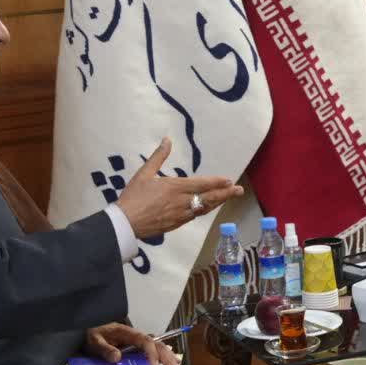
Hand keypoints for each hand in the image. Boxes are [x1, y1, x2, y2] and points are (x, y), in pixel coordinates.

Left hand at [84, 322, 181, 364]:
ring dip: (168, 357)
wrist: (88, 331)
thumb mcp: (94, 342)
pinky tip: (169, 363)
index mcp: (127, 333)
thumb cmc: (91, 335)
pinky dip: (162, 357)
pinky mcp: (135, 348)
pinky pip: (152, 351)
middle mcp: (135, 337)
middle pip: (156, 344)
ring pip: (157, 347)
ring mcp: (136, 343)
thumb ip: (104, 349)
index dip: (152, 353)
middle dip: (167, 356)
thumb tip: (117, 357)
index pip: (145, 341)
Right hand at [115, 138, 243, 238]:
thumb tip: (167, 140)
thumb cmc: (134, 196)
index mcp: (175, 187)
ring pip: (204, 208)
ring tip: (227, 197)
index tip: (229, 180)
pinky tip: (207, 207)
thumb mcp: (144, 173)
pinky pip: (195, 216)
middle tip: (239, 191)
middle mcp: (182, 201)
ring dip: (217, 202)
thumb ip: (158, 156)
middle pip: (209, 198)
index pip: (202, 184)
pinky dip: (204, 210)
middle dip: (226, 194)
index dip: (217, 182)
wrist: (126, 223)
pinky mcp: (176, 224)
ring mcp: (181, 215)